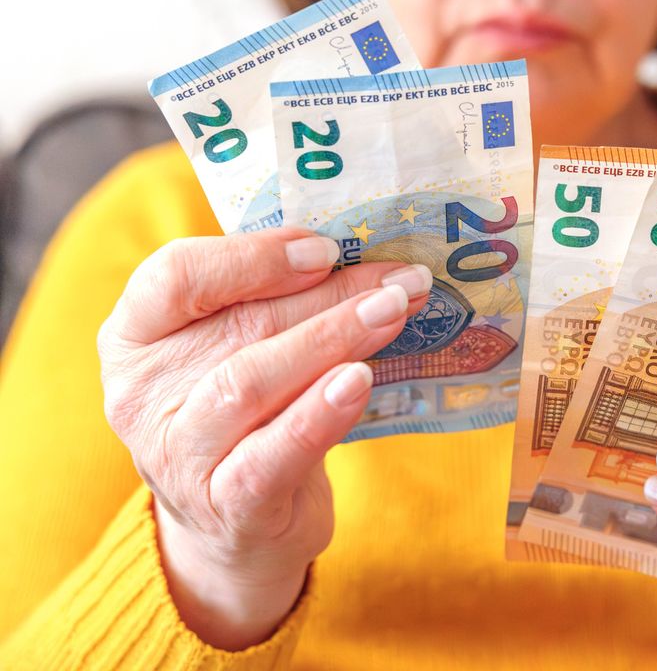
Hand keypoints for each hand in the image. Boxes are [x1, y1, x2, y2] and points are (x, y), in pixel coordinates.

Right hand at [98, 228, 431, 649]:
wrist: (238, 528)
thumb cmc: (246, 416)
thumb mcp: (239, 352)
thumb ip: (277, 305)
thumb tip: (367, 260)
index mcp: (135, 335)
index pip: (175, 276)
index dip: (254, 257)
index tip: (327, 249)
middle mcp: (142, 393)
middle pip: (240, 323)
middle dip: (331, 294)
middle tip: (399, 280)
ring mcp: (180, 454)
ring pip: (253, 380)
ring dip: (333, 338)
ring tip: (392, 313)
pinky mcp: (227, 505)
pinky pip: (275, 451)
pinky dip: (321, 412)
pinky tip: (360, 380)